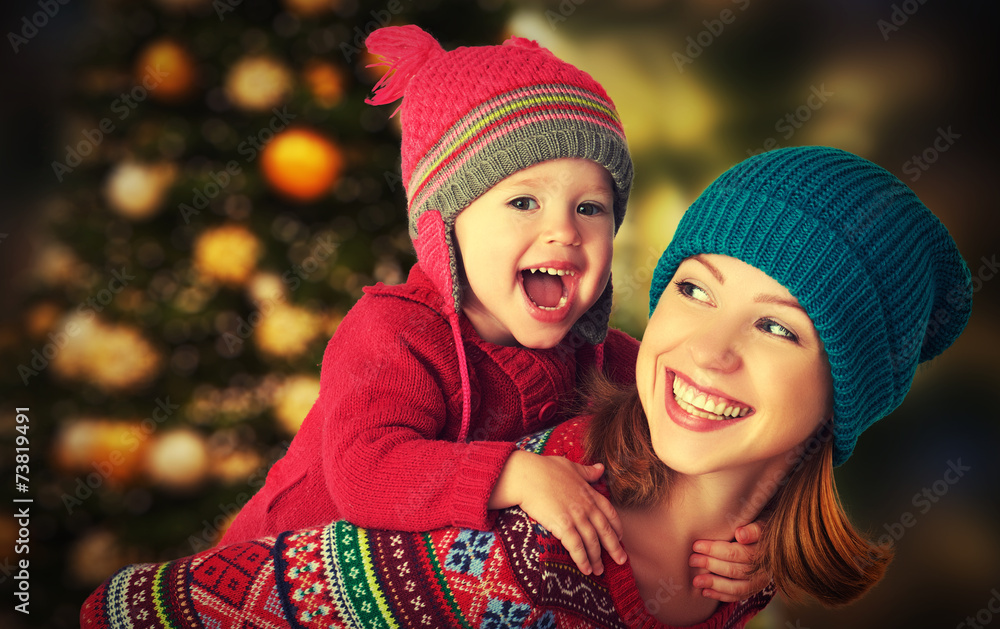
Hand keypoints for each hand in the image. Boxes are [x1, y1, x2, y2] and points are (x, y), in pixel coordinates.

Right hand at [490, 451, 625, 575]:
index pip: (610, 512)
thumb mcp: (570, 466)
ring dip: (597, 558)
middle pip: (605, 530)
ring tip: (599, 571)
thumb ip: (587, 471)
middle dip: (615, 548)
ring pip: (592, 541)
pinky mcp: (562, 525)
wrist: (526, 475)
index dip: (616, 527)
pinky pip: (576, 546)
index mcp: (589, 492)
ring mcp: (576, 516)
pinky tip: (585, 570)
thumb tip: (600, 468)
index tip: (620, 537)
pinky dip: (582, 560)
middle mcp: (586, 506)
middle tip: (621, 560)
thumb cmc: (544, 468)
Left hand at [689, 520, 768, 601]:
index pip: (739, 552)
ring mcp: (760, 581)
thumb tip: (740, 534)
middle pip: (736, 570)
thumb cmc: (756, 525)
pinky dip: (721, 595)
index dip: (716, 549)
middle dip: (711, 564)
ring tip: (696, 581)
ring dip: (715, 584)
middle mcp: (765, 568)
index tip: (696, 545)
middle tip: (692, 560)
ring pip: (737, 587)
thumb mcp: (758, 521)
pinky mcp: (754, 589)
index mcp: (765, 550)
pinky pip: (738, 596)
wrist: (767, 537)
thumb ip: (752, 529)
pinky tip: (705, 592)